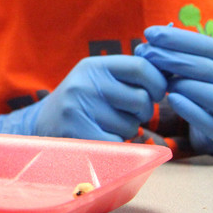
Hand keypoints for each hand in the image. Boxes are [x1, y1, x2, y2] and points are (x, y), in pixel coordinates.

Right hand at [0, 55, 166, 141]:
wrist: (40, 125)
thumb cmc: (81, 103)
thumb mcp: (97, 79)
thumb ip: (128, 75)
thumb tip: (172, 72)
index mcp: (94, 66)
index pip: (142, 68)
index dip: (158, 83)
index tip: (155, 93)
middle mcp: (85, 83)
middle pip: (141, 100)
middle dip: (142, 113)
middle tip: (125, 114)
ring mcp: (79, 108)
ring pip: (131, 126)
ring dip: (127, 131)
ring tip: (105, 125)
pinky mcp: (78, 133)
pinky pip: (118, 143)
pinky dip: (116, 146)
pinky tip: (101, 139)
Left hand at [135, 25, 212, 154]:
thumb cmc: (208, 94)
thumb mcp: (203, 73)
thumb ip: (184, 57)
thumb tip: (151, 40)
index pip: (210, 46)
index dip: (178, 39)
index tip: (150, 33)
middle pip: (208, 68)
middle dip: (172, 58)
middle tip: (145, 53)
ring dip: (183, 84)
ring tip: (160, 80)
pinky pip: (210, 123)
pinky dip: (190, 110)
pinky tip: (172, 100)